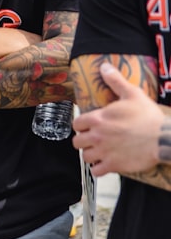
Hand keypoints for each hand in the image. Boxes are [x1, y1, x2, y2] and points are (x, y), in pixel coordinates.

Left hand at [73, 62, 164, 176]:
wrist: (164, 138)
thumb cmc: (148, 116)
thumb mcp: (132, 94)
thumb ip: (115, 81)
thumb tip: (104, 67)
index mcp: (97, 119)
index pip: (76, 124)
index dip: (81, 125)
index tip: (89, 126)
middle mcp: (97, 136)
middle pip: (77, 142)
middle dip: (84, 141)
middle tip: (93, 140)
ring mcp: (104, 152)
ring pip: (85, 157)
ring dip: (90, 154)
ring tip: (99, 152)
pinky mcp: (114, 165)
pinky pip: (96, 171)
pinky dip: (98, 169)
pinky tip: (105, 164)